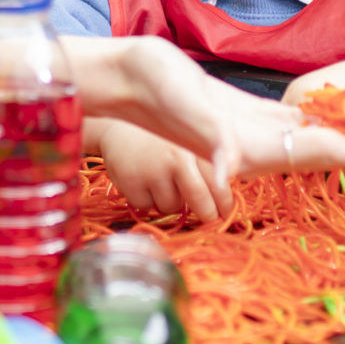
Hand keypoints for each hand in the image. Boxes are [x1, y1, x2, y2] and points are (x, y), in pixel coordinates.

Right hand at [64, 37, 344, 202]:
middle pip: (341, 153)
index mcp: (257, 145)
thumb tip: (228, 173)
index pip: (330, 153)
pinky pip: (304, 124)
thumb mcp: (181, 110)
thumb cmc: (148, 89)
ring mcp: (260, 132)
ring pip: (327, 140)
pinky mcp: (251, 117)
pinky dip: (336, 124)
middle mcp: (266, 145)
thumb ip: (209, 140)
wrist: (121, 82)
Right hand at [92, 118, 225, 220]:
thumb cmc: (160, 138)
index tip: (226, 213)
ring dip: (170, 202)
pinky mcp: (132, 182)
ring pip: (171, 207)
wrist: (118, 126)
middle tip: (208, 217)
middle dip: (206, 214)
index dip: (225, 204)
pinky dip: (146, 200)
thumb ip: (207, 162)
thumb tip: (224, 196)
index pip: (219, 183)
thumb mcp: (187, 141)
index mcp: (195, 147)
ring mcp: (153, 171)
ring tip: (162, 182)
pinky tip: (143, 181)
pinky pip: (146, 206)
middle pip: (200, 201)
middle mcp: (177, 158)